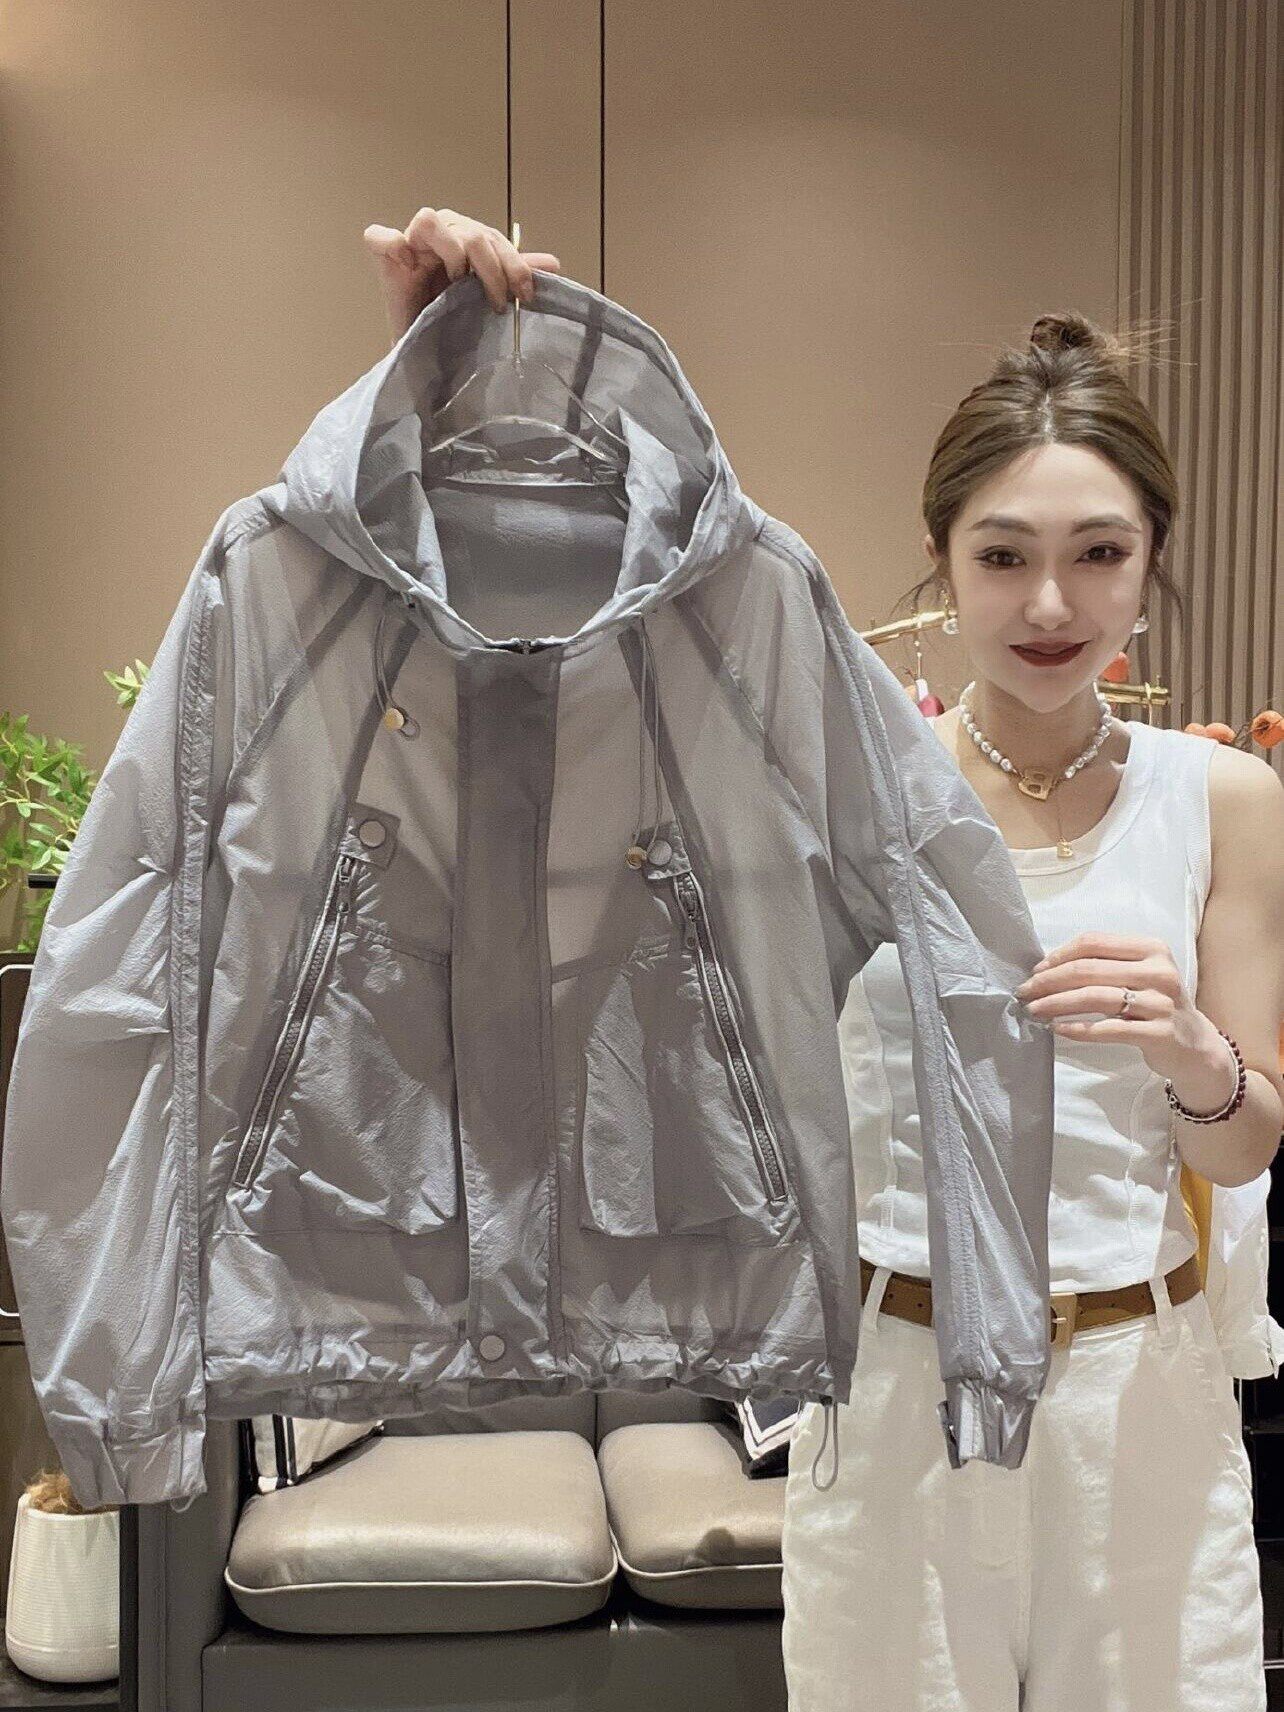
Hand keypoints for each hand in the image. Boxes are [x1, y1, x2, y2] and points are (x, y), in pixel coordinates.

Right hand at [363, 207, 562, 343]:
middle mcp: (439, 234)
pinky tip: (408, 264)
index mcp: (464, 237)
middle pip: (470, 232)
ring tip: (456, 284)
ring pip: (430, 221)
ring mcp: (410, 243)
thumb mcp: (489, 297)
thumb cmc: (456, 322)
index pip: (492, 236)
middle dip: (492, 268)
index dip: (514, 264)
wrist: (427, 354)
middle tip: (497, 301)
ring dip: (452, 252)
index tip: (525, 295)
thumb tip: (553, 264)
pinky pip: (380, 236)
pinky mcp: (384, 258)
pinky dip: (393, 244)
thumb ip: (515, 276)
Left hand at [1016, 931, 1231, 1091]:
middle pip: (1089, 969)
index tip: (1036, 970)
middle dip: (1049, 981)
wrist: (1195, 1046)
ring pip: (1094, 997)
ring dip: (1056, 1003)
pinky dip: (1078, 1029)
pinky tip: (1058, 1029)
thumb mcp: (1139, 975)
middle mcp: (1159, 971)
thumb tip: (1048, 967)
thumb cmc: (1157, 1006)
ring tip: (1034, 1010)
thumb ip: (1105, 965)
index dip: (1059, 955)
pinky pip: (1108, 1029)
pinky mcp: (1159, 1033)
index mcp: (1152, 948)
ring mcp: (1161, 1003)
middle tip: (1025, 992)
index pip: (1093, 942)